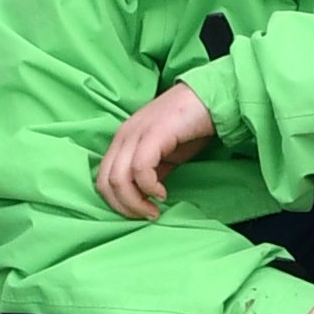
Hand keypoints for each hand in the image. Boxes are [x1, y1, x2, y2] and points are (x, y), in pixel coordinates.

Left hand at [94, 83, 216, 218]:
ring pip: (118, 178)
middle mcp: (124, 135)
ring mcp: (136, 133)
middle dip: (124, 207)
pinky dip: (149, 187)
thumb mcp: (164, 154)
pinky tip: (163, 193)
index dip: (116, 203)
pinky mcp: (153, 133)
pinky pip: (140, 168)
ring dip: (135, 202)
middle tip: (147, 215)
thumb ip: (150, 171)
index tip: (139, 212)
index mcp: (122, 140)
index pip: (102, 178)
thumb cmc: (189, 125)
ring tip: (154, 209)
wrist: (211, 98)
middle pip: (105, 182)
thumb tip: (143, 195)